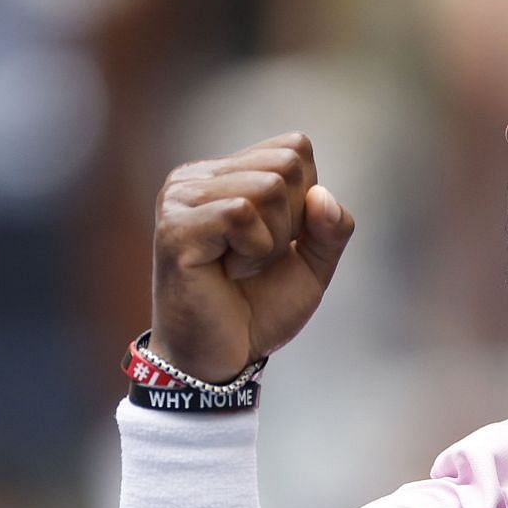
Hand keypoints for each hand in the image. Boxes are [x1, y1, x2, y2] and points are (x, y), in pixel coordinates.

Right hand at [148, 132, 354, 382]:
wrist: (221, 359)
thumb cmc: (259, 309)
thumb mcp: (313, 265)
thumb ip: (331, 228)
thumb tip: (322, 195)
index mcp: (224, 174)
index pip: (295, 148)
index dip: (307, 201)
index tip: (276, 241)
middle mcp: (196, 177)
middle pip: (287, 163)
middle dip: (292, 221)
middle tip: (257, 259)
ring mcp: (180, 198)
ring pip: (268, 187)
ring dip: (272, 241)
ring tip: (241, 267)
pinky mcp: (176, 227)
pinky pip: (243, 213)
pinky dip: (255, 252)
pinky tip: (228, 272)